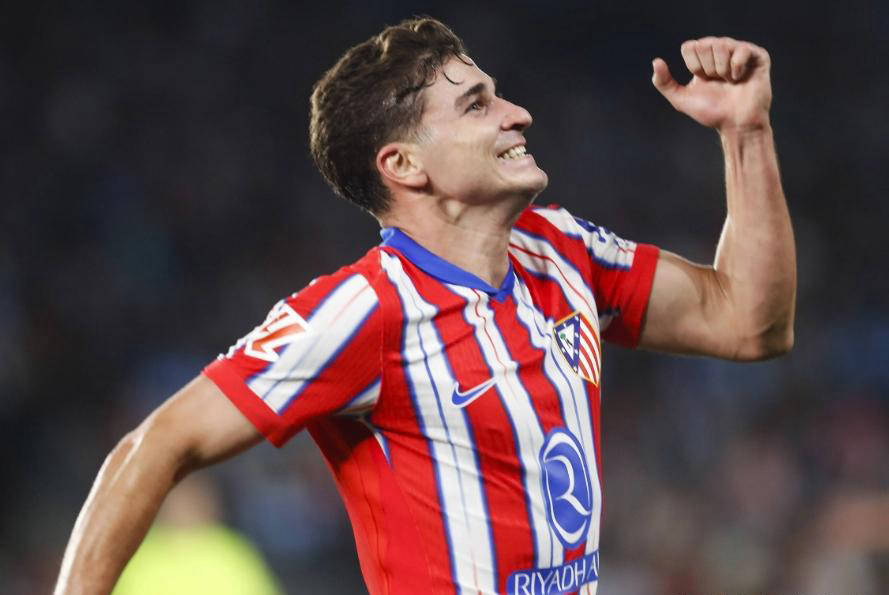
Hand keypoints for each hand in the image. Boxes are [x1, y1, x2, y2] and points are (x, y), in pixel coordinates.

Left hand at [651, 37, 771, 132]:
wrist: (735, 124)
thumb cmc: (711, 112)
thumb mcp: (681, 99)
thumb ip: (664, 83)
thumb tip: (656, 61)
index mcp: (703, 58)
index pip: (689, 46)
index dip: (693, 66)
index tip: (702, 80)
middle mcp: (721, 51)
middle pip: (704, 44)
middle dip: (708, 68)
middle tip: (718, 81)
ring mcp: (739, 52)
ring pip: (721, 45)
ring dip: (721, 70)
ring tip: (729, 81)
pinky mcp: (757, 56)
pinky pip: (741, 50)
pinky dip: (736, 68)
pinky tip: (740, 78)